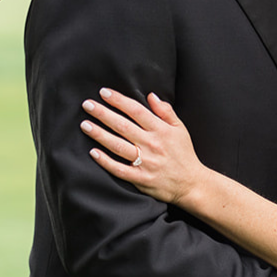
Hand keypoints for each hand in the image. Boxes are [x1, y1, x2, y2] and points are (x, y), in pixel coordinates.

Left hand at [83, 89, 203, 204]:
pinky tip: (93, 152)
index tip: (104, 92)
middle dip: (103, 114)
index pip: (136, 110)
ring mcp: (145, 162)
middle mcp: (152, 144)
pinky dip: (106, 161)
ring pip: (118, 146)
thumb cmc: (184, 154)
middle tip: (87, 104)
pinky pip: (119, 169)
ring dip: (100, 134)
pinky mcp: (141, 179)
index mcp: (161, 130)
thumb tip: (150, 95)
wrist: (192, 184)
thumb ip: (165, 111)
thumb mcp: (180, 129)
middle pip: (123, 126)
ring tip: (85, 125)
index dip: (119, 100)